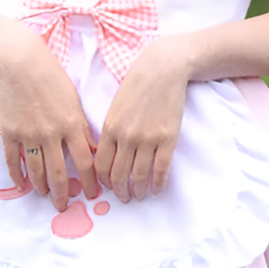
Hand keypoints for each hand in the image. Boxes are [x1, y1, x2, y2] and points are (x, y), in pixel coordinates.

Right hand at [0, 25, 97, 211]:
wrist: (21, 63)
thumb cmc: (52, 78)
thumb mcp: (74, 101)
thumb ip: (82, 128)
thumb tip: (92, 152)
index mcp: (72, 125)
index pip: (86, 163)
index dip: (90, 183)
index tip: (92, 195)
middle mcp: (51, 134)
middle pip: (60, 174)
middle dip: (63, 194)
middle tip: (64, 206)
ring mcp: (29, 135)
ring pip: (36, 171)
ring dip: (42, 186)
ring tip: (45, 194)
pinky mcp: (10, 133)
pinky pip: (13, 161)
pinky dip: (17, 176)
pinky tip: (22, 184)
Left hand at [95, 38, 188, 201]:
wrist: (162, 70)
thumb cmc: (136, 87)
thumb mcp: (115, 108)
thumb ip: (110, 132)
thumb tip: (106, 157)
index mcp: (110, 129)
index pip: (101, 165)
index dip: (104, 181)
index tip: (108, 187)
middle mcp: (126, 137)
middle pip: (119, 174)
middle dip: (120, 191)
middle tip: (124, 197)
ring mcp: (148, 139)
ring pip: (139, 176)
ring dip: (138, 190)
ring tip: (139, 195)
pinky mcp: (167, 138)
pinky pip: (161, 169)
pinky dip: (158, 183)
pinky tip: (156, 189)